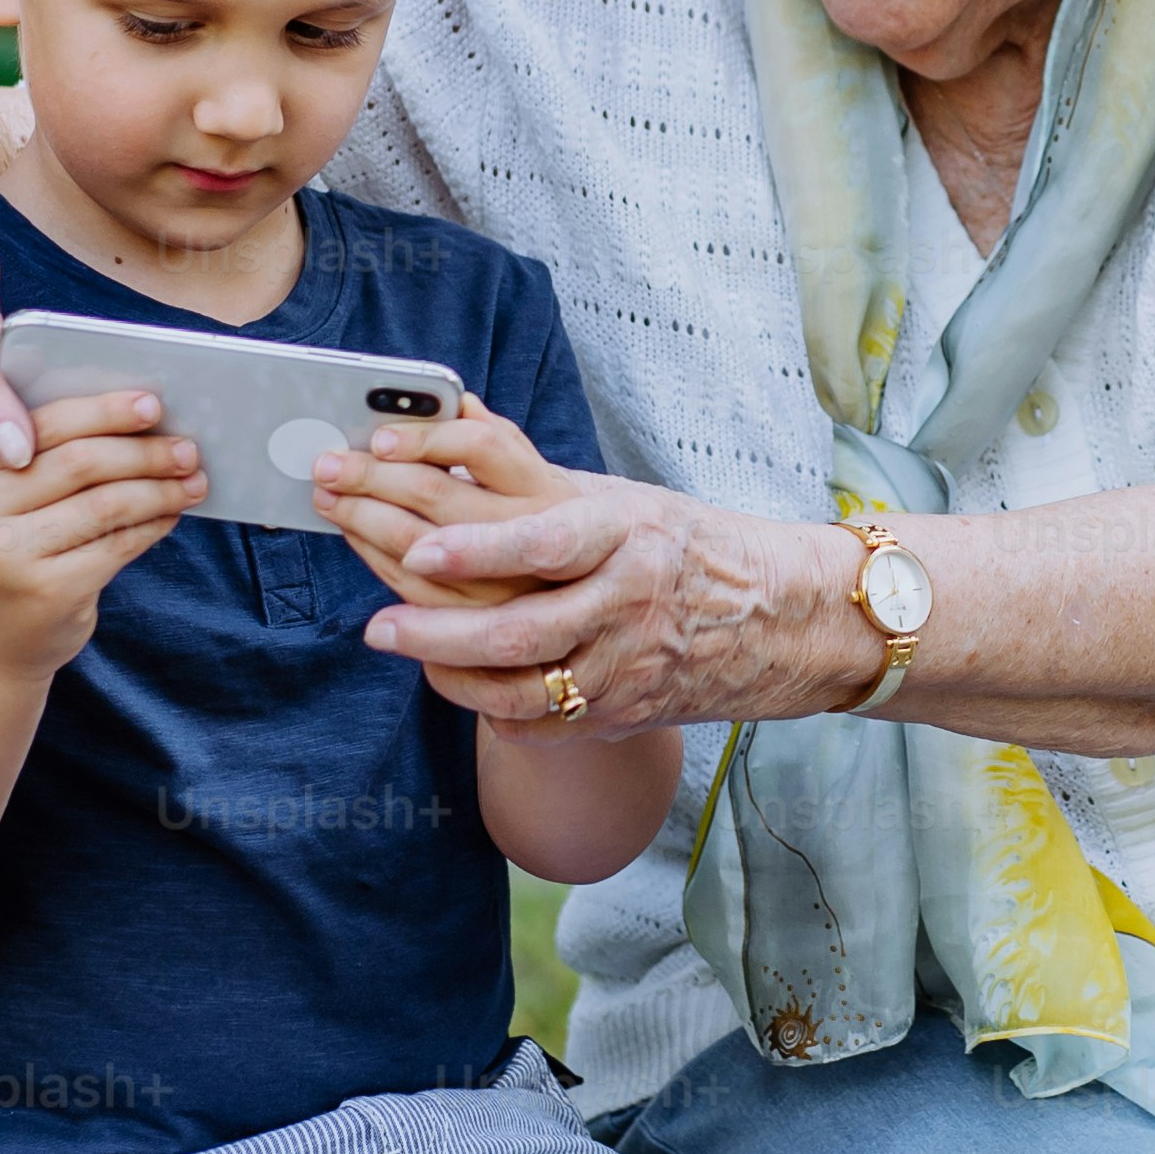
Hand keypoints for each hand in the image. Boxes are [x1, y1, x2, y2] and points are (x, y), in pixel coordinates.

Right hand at [0, 391, 203, 671]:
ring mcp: (10, 554)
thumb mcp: (16, 500)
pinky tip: (171, 516)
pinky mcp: (47, 590)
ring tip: (193, 482)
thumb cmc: (20, 551)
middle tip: (187, 449)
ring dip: (160, 490)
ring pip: (107, 503)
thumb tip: (145, 419)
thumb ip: (58, 457)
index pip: (47, 425)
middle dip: (144, 452)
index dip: (106, 411)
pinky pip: (118, 545)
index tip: (152, 405)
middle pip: (82, 462)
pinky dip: (153, 525)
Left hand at [311, 398, 574, 609]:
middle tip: (328, 463)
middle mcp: (527, 536)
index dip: (426, 438)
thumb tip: (460, 400)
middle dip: (371, 477)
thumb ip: (503, 441)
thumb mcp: (545, 481)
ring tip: (327, 496)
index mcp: (544, 488)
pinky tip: (353, 535)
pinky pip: (412, 590)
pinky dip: (373, 557)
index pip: (481, 446)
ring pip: (415, 547)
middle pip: (437, 494)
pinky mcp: (479, 624)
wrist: (601, 606)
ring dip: (360, 518)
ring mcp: (504, 586)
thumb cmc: (555, 529)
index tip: (380, 436)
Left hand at [354, 476, 873, 733]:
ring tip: (397, 643)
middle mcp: (629, 603)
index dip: (481, 550)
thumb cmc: (684, 545)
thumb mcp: (624, 499)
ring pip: (523, 687)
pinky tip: (449, 678)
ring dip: (449, 672)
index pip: (547, 543)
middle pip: (521, 628)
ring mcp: (626, 666)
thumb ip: (538, 481)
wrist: (779, 620)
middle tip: (375, 624)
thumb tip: (453, 429)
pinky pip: (541, 724)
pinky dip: (487, 706)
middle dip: (436, 629)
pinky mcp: (622, 712)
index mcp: (628, 535)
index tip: (419, 547)